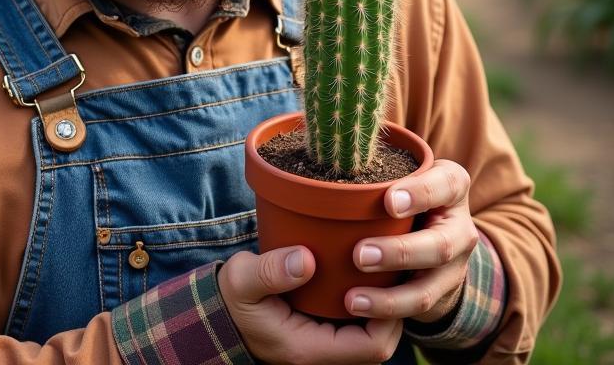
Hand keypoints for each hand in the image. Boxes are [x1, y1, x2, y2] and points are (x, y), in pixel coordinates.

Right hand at [219, 246, 402, 363]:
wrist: (220, 317)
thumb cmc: (233, 300)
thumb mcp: (242, 280)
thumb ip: (271, 271)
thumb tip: (307, 259)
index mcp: (309, 350)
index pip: (372, 347)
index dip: (388, 317)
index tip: (383, 279)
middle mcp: (322, 356)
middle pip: (379, 346)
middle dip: (392, 311)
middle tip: (392, 270)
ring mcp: (323, 349)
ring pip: (369, 339)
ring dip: (380, 309)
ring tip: (383, 271)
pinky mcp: (321, 337)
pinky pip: (355, 331)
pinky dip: (365, 308)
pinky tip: (362, 277)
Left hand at [347, 158, 478, 324]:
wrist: (434, 226)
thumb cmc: (403, 186)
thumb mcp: (402, 167)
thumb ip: (379, 160)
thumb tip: (330, 137)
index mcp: (450, 184)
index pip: (444, 185)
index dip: (419, 194)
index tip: (389, 201)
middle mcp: (459, 225)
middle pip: (439, 244)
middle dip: (400, 253)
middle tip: (360, 255)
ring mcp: (454, 264)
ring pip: (429, 285)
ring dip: (391, 296)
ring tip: (353, 298)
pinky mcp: (441, 292)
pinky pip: (418, 308)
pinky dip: (388, 312)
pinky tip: (358, 309)